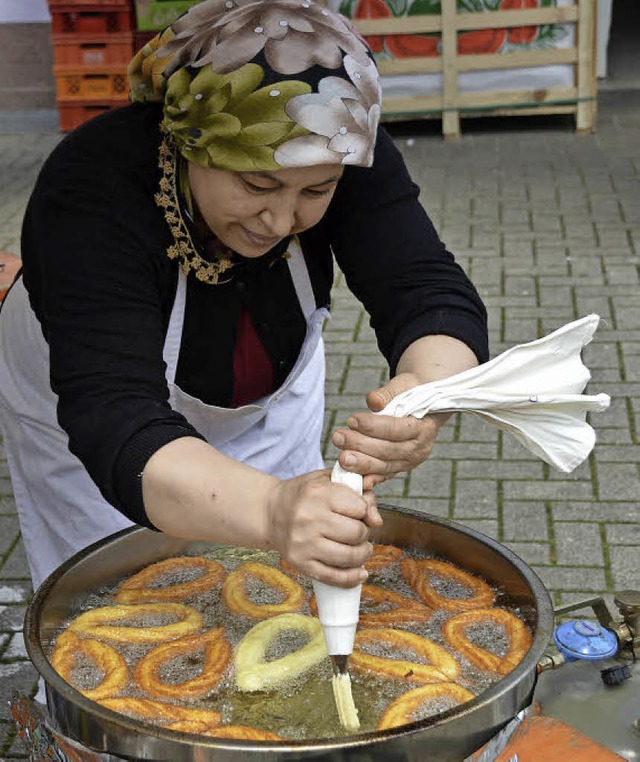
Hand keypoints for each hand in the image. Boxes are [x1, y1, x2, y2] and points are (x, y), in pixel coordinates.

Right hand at [265, 470, 381, 587]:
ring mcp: (304, 543)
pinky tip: (359, 572)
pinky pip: (334, 577)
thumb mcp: (328, 481)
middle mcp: (309, 518)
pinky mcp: (300, 563)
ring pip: (350, 557)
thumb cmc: (303, 495)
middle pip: (357, 533)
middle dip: (363, 533)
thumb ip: (358, 493)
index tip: (358, 512)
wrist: (269, 511)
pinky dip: (352, 578)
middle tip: (357, 531)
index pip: (359, 507)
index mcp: (317, 493)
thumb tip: (377, 520)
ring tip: (360, 549)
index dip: (364, 511)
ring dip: (362, 554)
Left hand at [332, 373, 449, 489]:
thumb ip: (388, 393)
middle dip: (361, 445)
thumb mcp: (404, 386)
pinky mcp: (398, 468)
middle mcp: (420, 448)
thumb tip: (373, 401)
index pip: (397, 430)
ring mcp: (410, 462)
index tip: (352, 420)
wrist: (423, 405)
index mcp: (424, 428)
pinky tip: (352, 477)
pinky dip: (367, 477)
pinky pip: (382, 475)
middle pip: (389, 451)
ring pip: (384, 466)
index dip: (373, 426)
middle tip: (338, 437)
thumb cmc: (412, 393)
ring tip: (341, 457)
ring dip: (361, 463)